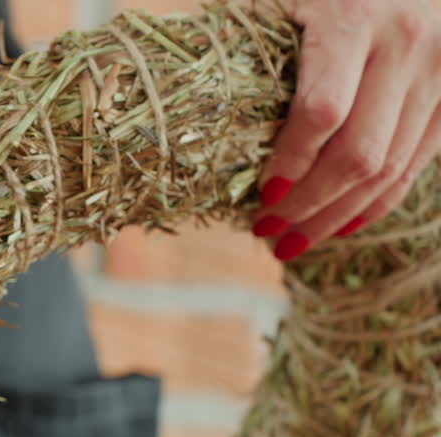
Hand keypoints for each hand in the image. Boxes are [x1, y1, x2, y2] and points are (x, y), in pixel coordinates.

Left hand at [252, 0, 440, 260]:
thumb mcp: (284, 1)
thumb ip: (255, 40)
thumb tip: (191, 102)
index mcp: (355, 20)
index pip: (322, 112)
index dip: (290, 163)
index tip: (258, 196)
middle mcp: (407, 46)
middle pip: (358, 153)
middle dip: (307, 203)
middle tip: (265, 230)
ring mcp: (439, 73)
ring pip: (389, 169)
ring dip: (336, 216)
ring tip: (291, 242)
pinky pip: (415, 165)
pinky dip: (374, 204)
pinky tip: (337, 225)